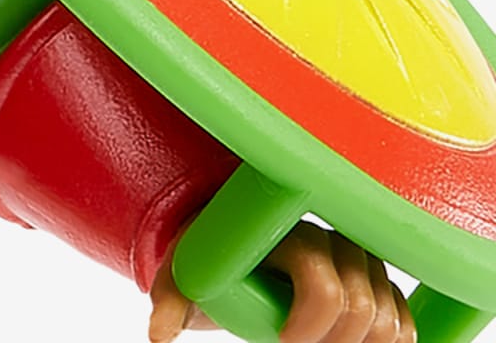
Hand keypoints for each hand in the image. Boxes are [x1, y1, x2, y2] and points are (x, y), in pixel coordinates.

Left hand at [150, 225, 413, 342]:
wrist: (236, 253)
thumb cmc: (212, 265)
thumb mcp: (186, 279)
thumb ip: (172, 301)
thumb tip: (159, 333)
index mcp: (283, 231)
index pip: (323, 278)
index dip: (310, 321)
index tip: (283, 341)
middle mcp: (329, 236)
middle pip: (363, 306)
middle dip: (331, 341)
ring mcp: (359, 257)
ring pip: (389, 317)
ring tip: (314, 339)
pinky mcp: (378, 279)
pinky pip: (403, 324)